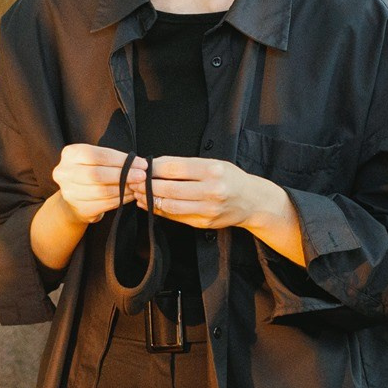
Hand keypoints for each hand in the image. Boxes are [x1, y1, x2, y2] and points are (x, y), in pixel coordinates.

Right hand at [51, 143, 143, 224]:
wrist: (76, 198)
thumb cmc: (91, 173)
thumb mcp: (97, 160)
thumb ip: (114, 160)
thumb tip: (140, 164)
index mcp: (70, 154)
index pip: (98, 155)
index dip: (121, 160)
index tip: (141, 164)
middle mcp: (64, 172)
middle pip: (98, 174)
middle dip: (124, 175)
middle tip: (142, 176)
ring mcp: (70, 192)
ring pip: (102, 190)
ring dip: (124, 188)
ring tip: (138, 186)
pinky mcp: (79, 208)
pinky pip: (105, 204)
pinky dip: (121, 199)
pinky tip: (130, 196)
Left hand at [139, 157, 285, 231]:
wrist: (252, 202)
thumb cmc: (230, 179)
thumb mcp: (214, 164)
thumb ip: (186, 165)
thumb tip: (154, 165)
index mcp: (213, 170)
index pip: (174, 167)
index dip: (154, 167)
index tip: (143, 166)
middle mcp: (211, 190)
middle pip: (169, 187)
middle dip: (147, 184)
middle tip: (134, 180)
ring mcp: (207, 209)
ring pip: (169, 204)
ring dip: (149, 199)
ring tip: (139, 193)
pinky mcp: (203, 223)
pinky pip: (175, 216)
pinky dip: (159, 210)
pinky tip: (149, 204)